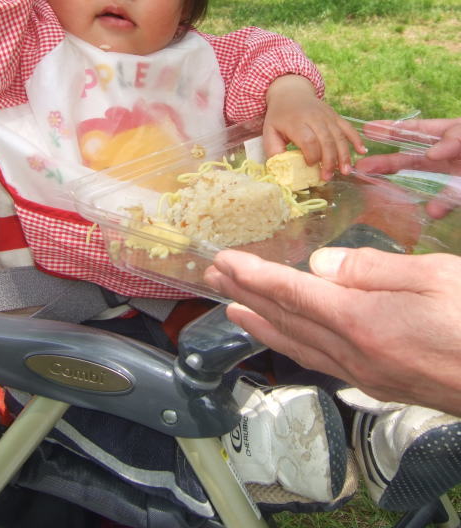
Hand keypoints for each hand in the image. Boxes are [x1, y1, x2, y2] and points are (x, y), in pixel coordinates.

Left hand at [203, 247, 460, 414]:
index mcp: (363, 321)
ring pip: (298, 346)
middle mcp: (354, 353)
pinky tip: (286, 339)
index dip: (253, 276)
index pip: (292, 293)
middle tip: (212, 278)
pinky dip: (292, 345)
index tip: (223, 261)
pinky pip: (320, 361)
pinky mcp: (379, 384)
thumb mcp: (433, 277)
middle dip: (244, 296)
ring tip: (232, 309)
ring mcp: (365, 373)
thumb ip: (372, 268)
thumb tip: (321, 262)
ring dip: (260, 324)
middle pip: (285, 320)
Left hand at [263, 75, 365, 178]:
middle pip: (326, 140)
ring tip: (345, 171)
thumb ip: (273, 150)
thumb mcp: (269, 131)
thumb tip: (281, 169)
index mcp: (296, 121)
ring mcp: (327, 116)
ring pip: (339, 136)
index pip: (308, 140)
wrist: (291, 93)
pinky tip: (361, 151)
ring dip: (344, 155)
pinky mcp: (335, 116)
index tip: (310, 166)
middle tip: (327, 177)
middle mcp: (314, 117)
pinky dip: (356, 140)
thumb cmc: (280, 117)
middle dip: (329, 161)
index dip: (312, 155)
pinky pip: (348, 128)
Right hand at [356, 118, 460, 217]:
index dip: (390, 129)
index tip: (367, 129)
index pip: (413, 131)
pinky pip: (448, 201)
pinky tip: (432, 212)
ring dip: (400, 187)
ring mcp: (452, 174)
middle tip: (360, 166)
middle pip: (409, 158)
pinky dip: (439, 207)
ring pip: (422, 181)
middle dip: (384, 162)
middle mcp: (443, 154)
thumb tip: (431, 154)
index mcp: (444, 134)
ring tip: (380, 190)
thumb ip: (454, 140)